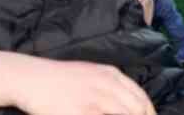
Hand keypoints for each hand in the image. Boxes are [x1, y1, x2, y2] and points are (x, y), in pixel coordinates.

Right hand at [14, 59, 154, 114]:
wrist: (33, 78)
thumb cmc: (62, 77)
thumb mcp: (93, 72)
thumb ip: (112, 86)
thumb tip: (129, 104)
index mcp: (111, 74)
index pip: (141, 97)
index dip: (149, 112)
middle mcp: (106, 84)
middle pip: (136, 108)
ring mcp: (94, 99)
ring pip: (125, 114)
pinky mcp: (81, 112)